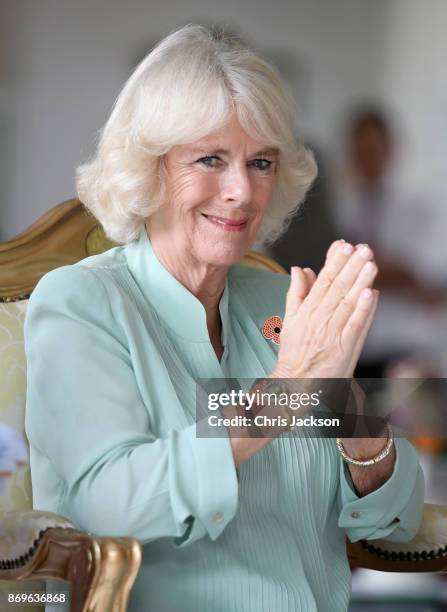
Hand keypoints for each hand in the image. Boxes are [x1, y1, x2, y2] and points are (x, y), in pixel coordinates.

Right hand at [272, 240, 378, 378]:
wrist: (298, 383)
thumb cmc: (295, 351)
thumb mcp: (290, 320)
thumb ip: (296, 293)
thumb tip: (300, 268)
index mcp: (306, 311)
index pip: (322, 281)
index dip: (334, 262)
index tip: (344, 245)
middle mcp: (319, 320)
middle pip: (337, 288)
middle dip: (351, 266)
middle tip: (364, 249)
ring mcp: (333, 333)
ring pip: (348, 303)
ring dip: (360, 282)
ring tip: (371, 264)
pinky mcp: (345, 347)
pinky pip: (356, 325)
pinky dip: (364, 309)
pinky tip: (371, 293)